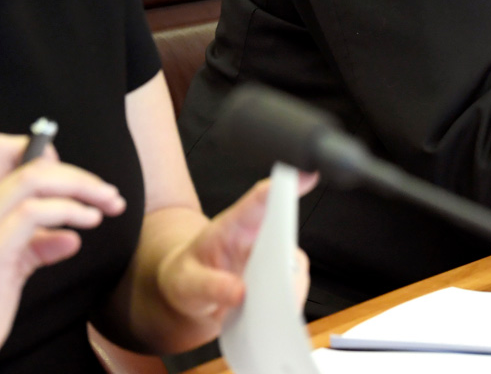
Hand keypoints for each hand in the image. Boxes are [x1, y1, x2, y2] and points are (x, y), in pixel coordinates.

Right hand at [0, 134, 123, 373]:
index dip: (43, 151)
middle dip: (81, 175)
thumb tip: (73, 238)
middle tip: (110, 194)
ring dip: (83, 188)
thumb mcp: (12, 265)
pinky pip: (34, 213)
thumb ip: (38, 245)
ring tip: (108, 207)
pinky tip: (88, 223)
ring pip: (35, 179)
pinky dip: (69, 212)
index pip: (1, 150)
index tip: (74, 176)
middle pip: (32, 164)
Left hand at [153, 174, 316, 338]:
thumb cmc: (188, 277)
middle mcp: (258, 237)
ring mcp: (271, 258)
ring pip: (294, 265)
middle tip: (274, 282)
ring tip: (264, 306)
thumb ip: (209, 286)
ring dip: (287, 288)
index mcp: (234, 226)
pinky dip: (288, 303)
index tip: (304, 175)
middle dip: (285, 257)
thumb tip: (240, 292)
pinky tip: (271, 314)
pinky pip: (294, 287)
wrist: (192, 291)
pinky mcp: (279, 278)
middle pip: (286, 235)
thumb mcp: (185, 282)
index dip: (282, 186)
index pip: (259, 200)